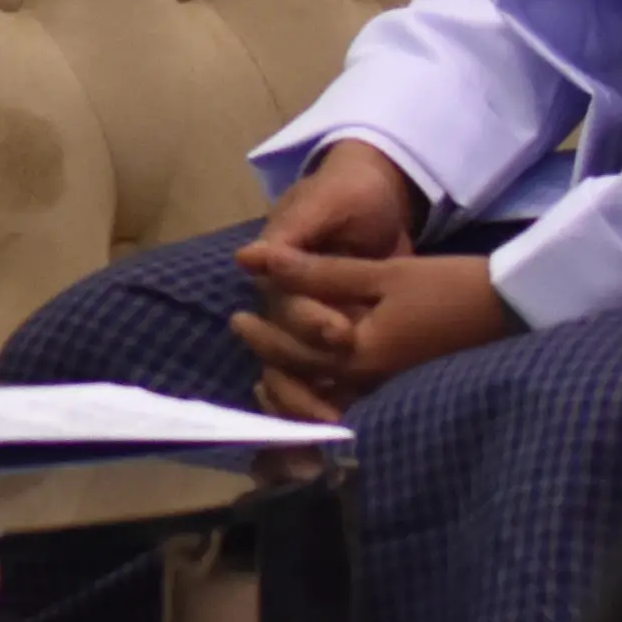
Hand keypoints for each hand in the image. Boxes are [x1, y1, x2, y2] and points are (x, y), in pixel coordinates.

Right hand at [222, 144, 423, 403]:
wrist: (375, 198)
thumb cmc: (348, 193)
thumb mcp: (327, 202)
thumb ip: (295, 230)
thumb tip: (246, 258)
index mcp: (278, 272)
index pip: (286, 307)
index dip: (308, 323)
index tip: (341, 333)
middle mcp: (286, 303)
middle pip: (286, 351)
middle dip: (308, 377)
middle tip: (338, 403)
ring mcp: (309, 324)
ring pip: (297, 372)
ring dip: (310, 401)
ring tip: (335, 429)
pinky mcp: (336, 338)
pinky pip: (326, 376)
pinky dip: (331, 400)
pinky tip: (345, 426)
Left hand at [226, 244, 516, 417]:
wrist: (514, 309)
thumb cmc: (448, 286)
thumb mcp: (383, 274)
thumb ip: (318, 272)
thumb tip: (256, 259)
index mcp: (359, 354)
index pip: (293, 352)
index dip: (262, 335)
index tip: (237, 319)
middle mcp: (369, 383)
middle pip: (304, 385)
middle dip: (272, 367)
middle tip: (247, 343)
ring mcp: (388, 392)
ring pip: (325, 401)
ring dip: (295, 388)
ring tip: (271, 369)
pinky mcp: (403, 391)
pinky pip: (352, 402)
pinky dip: (326, 394)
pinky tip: (318, 376)